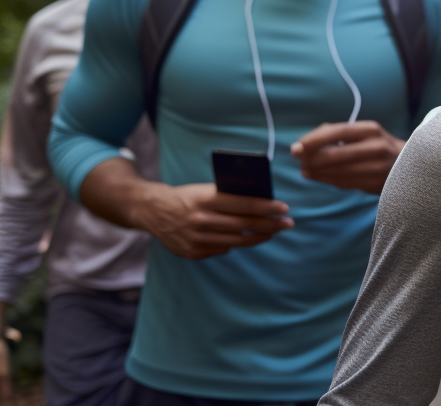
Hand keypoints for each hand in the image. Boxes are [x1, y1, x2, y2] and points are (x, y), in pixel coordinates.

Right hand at [137, 182, 291, 259]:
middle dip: (269, 224)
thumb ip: (228, 195)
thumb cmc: (187, 197)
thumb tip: (261, 202)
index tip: (284, 208)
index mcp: (205, 199)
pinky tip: (247, 239)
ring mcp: (195, 238)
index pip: (243, 204)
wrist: (153, 211)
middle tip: (287, 223)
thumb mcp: (205, 189)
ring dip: (257, 237)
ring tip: (272, 232)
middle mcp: (200, 220)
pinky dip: (236, 244)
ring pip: (235, 241)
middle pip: (243, 225)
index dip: (266, 207)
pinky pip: (221, 249)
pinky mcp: (192, 252)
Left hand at [291, 121, 404, 192]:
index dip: (314, 140)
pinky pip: (345, 183)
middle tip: (299, 161)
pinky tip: (318, 177)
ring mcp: (377, 167)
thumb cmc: (376, 146)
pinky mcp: (375, 184)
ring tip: (304, 171)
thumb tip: (305, 144)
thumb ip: (336, 134)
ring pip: (338, 171)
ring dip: (317, 172)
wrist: (408, 164)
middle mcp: (376, 147)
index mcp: (370, 130)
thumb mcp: (363, 133)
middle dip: (313, 159)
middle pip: (336, 154)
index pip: (337, 132)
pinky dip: (328, 180)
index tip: (297, 147)